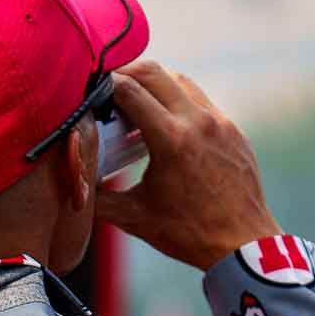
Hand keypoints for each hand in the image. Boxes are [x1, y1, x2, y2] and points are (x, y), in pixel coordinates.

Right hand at [94, 59, 281, 270]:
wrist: (242, 242)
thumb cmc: (186, 233)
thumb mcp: (132, 217)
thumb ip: (96, 197)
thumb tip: (72, 182)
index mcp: (170, 140)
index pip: (129, 91)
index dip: (103, 84)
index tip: (87, 87)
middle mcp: (197, 122)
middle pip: (154, 72)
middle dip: (125, 73)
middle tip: (105, 86)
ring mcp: (219, 122)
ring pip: (179, 80)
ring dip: (153, 84)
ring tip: (134, 105)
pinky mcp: (232, 129)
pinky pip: (199, 100)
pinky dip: (176, 101)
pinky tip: (163, 124)